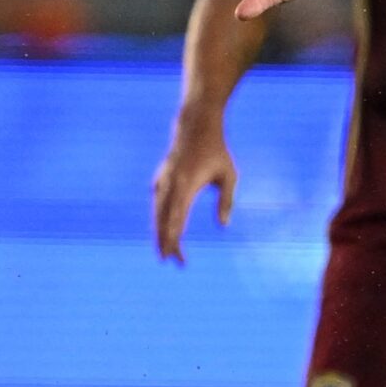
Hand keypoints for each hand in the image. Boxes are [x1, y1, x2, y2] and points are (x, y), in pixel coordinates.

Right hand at [151, 113, 235, 262]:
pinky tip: (161, 230)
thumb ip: (226, 201)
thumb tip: (223, 225)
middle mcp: (170, 184)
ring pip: (157, 212)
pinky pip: (157, 203)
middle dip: (165, 241)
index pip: (177, 220)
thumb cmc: (216, 151)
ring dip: (159, 232)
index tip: (179, 258)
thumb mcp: (229, 175)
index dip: (176, 241)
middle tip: (168, 261)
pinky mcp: (161, 178)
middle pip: (162, 220)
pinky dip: (158, 218)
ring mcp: (162, 180)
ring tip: (164, 251)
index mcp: (186, 185)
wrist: (195, 125)